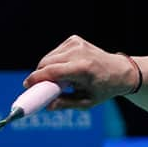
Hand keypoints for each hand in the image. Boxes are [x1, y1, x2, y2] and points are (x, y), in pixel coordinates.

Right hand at [22, 35, 137, 109]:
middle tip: (41, 88)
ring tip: (60, 80)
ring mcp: (76, 43)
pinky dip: (55, 62)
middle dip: (40, 75)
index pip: (52, 71)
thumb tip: (46, 106)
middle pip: (47, 63)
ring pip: (49, 57)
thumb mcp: (86, 102)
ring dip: (47, 69)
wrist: (120, 71)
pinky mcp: (74, 40)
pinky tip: (65, 69)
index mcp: (83, 69)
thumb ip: (65, 104)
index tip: (27, 86)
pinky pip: (55, 53)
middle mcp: (79, 53)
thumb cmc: (103, 89)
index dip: (36, 78)